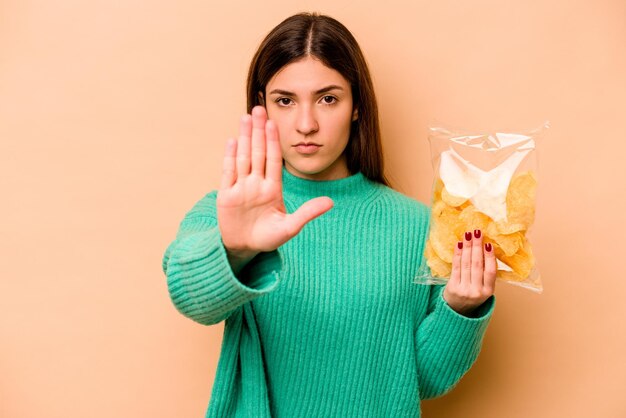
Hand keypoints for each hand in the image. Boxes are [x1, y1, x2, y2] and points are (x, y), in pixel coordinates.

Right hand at [217, 106, 333, 265]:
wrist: (244, 249)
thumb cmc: (268, 239)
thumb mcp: (290, 228)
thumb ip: (307, 213)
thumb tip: (331, 203)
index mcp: (272, 188)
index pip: (273, 159)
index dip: (273, 141)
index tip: (274, 123)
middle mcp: (256, 183)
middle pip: (257, 152)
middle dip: (258, 130)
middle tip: (259, 108)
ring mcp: (241, 187)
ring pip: (243, 157)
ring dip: (244, 137)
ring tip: (245, 117)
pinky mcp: (226, 195)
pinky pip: (228, 172)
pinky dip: (230, 157)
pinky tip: (232, 140)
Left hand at [442, 229, 496, 315]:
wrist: (456, 312)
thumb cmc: (472, 296)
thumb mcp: (484, 289)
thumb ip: (486, 274)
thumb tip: (485, 249)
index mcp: (488, 292)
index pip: (491, 271)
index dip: (490, 257)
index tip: (488, 244)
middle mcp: (477, 291)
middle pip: (477, 264)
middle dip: (477, 246)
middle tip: (477, 233)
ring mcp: (464, 289)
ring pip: (466, 264)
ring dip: (467, 247)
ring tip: (468, 235)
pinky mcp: (452, 286)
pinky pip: (456, 267)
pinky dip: (458, 254)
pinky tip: (459, 244)